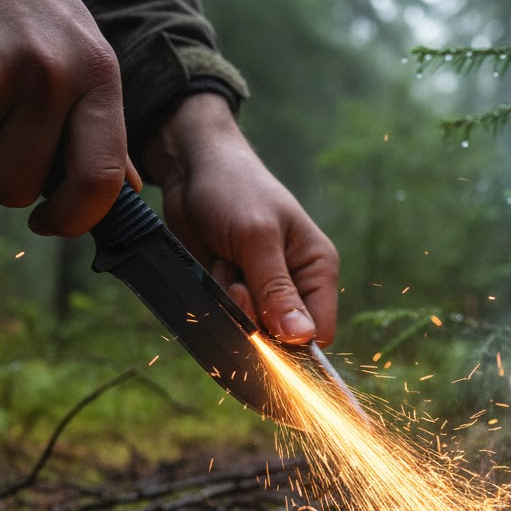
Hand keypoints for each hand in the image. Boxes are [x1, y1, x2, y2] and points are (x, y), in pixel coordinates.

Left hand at [143, 94, 339, 344]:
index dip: (294, 341)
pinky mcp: (235, 290)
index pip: (319, 330)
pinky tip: (216, 266)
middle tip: (238, 279)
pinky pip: (228, 316)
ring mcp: (263, 289)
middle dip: (254, 315)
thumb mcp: (258, 239)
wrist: (191, 169)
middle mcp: (296, 283)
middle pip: (281, 335)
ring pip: (251, 329)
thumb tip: (302, 338)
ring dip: (231, 304)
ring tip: (226, 263)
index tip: (264, 326)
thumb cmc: (235, 190)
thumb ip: (277, 290)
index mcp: (317, 268)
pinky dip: (216, 298)